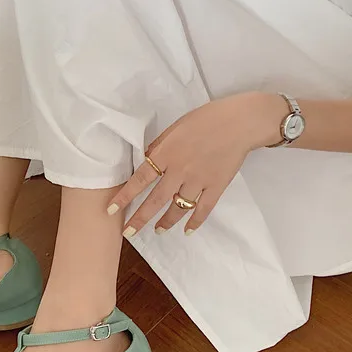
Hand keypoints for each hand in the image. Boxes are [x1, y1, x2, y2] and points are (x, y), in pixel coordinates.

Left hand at [107, 92, 285, 235]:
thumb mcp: (175, 127)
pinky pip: (203, 209)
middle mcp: (180, 170)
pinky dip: (195, 221)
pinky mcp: (216, 187)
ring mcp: (199, 181)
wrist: (240, 123)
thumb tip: (147, 158)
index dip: (125, 196)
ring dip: (166, 222)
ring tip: (158, 230)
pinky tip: (188, 230)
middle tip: (128, 232)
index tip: (112, 209)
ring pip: (178, 208)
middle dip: (140, 218)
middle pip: (155, 200)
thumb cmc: (206, 119)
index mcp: (167, 153)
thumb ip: (160, 145)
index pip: (140, 179)